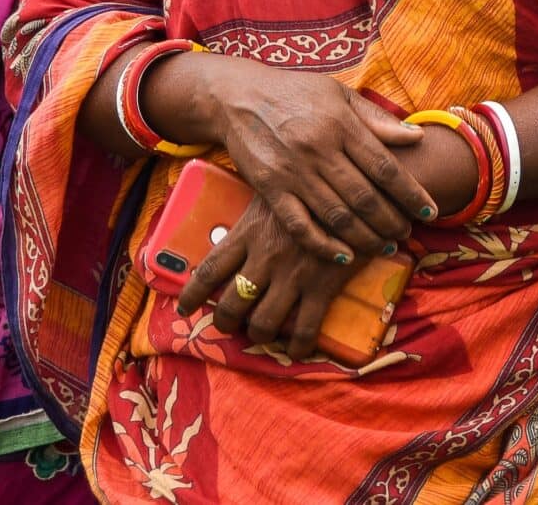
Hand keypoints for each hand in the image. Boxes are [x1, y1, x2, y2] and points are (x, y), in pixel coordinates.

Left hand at [179, 198, 369, 361]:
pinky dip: (297, 346)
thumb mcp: (273, 195)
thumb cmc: (312, 188)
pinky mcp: (321, 287)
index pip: (209, 269)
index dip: (192, 293)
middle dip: (225, 322)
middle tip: (228, 325)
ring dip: (258, 335)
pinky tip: (296, 350)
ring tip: (260, 336)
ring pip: (262, 323)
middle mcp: (264, 258)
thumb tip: (239, 232)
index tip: (183, 307)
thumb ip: (255, 217)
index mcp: (247, 233)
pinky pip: (304, 329)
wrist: (355, 190)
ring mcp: (292, 275)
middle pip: (231, 304)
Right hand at [197, 62, 434, 263]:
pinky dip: (324, 245)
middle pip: (365, 197)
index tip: (431, 211)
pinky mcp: (270, 189)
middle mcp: (318, 150)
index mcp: (340, 124)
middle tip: (408, 233)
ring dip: (366, 237)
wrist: (236, 97)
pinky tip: (345, 255)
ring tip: (385, 246)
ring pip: (338, 216)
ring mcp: (293, 172)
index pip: (385, 166)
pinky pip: (300, 225)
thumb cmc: (294, 92)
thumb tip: (417, 137)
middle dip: (393, 221)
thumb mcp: (338, 93)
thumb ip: (376, 118)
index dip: (411, 193)